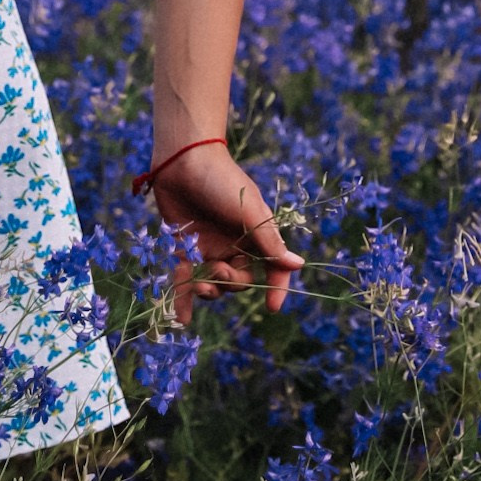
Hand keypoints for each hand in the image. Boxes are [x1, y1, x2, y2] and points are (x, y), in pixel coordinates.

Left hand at [147, 140, 303, 326]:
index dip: (276, 288)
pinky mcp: (182, 248)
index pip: (272, 268)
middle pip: (240, 280)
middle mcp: (233, 244)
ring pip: (213, 284)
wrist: (183, 159)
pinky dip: (184, 300)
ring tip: (201, 286)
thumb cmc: (223, 181)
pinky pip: (185, 279)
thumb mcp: (250, 213)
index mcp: (255, 236)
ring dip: (209, 291)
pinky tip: (182, 320)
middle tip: (218, 270)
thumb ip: (269, 243)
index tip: (273, 308)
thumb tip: (297, 266)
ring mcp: (208, 247)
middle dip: (231, 283)